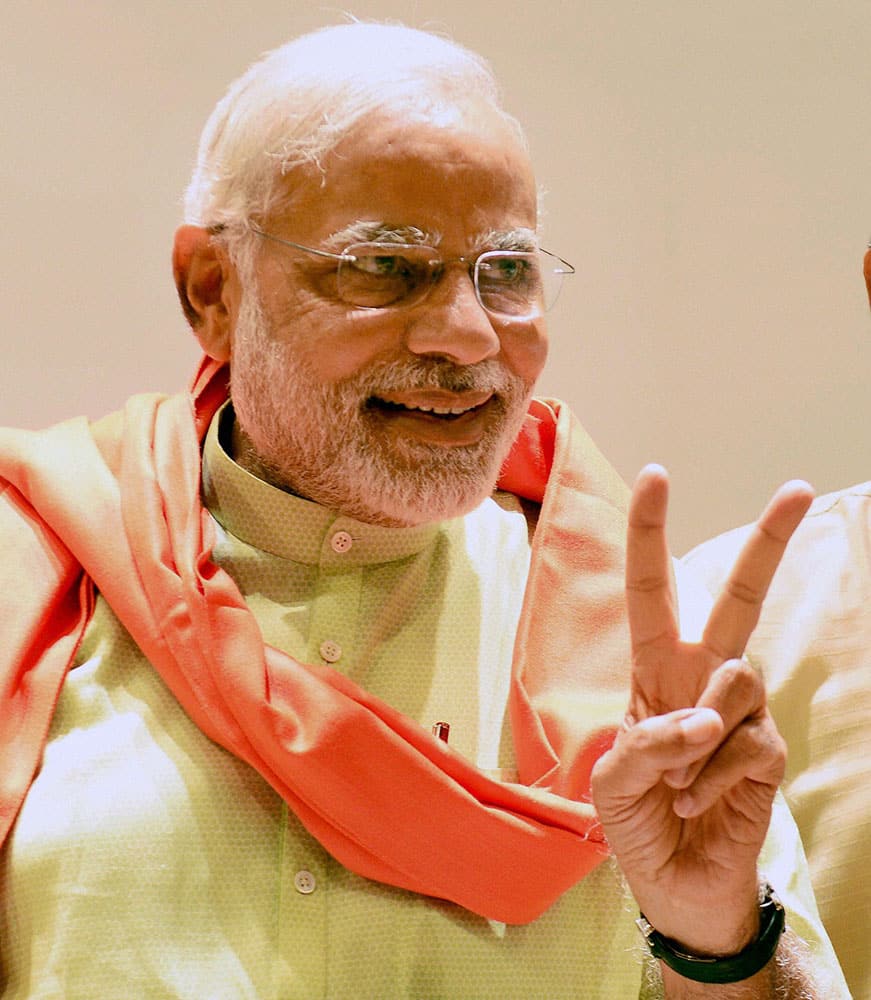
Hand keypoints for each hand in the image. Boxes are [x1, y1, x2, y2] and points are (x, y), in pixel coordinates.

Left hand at [591, 465, 812, 956]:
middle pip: (739, 599)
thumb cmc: (635, 822)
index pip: (653, 591)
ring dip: (696, 739)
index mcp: (655, 670)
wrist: (674, 885)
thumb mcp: (612, 780)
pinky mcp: (769, 751)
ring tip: (678, 784)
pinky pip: (747, 741)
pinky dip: (713, 777)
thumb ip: (647, 741)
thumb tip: (703, 717)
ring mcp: (740, 713)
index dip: (651, 534)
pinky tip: (700, 803)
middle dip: (768, 544)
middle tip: (799, 487)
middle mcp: (702, 678)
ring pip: (736, 678)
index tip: (660, 475)